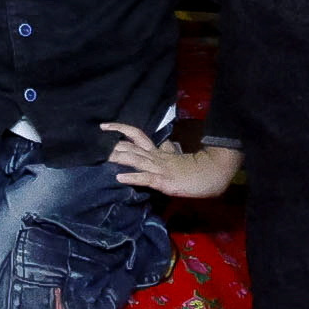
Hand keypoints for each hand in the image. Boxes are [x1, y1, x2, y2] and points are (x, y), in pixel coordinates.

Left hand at [105, 126, 241, 197]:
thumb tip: (165, 145)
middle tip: (94, 142)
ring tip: (102, 156)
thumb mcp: (179, 157)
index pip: (136, 135)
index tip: (104, 127)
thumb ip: (169, 151)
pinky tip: (119, 178)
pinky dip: (132, 177)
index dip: (120, 129)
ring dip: (118, 158)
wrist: (214, 173)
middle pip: (131, 146)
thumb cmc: (197, 168)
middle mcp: (156, 157)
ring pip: (136, 159)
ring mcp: (160, 168)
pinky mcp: (165, 181)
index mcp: (159, 151)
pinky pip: (146, 178)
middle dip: (112, 145)